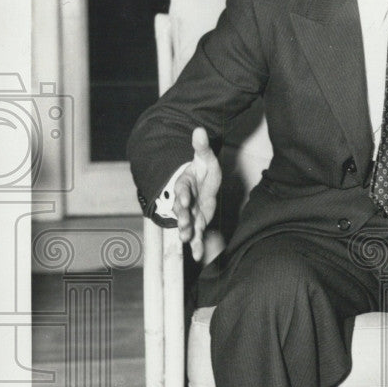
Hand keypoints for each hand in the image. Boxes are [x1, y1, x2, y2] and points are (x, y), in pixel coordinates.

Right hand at [173, 127, 221, 260]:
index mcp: (185, 184)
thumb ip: (202, 147)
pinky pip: (196, 235)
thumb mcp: (205, 158)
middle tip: (184, 224)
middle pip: (181, 209)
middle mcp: (185, 201)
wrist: (201, 184)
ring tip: (187, 240)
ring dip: (187, 232)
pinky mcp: (197, 223)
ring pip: (187, 224)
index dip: (182, 194)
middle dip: (183, 217)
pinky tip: (197, 256)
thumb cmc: (203, 171)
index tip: (184, 198)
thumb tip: (199, 130)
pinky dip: (196, 246)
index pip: (182, 188)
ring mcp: (191, 213)